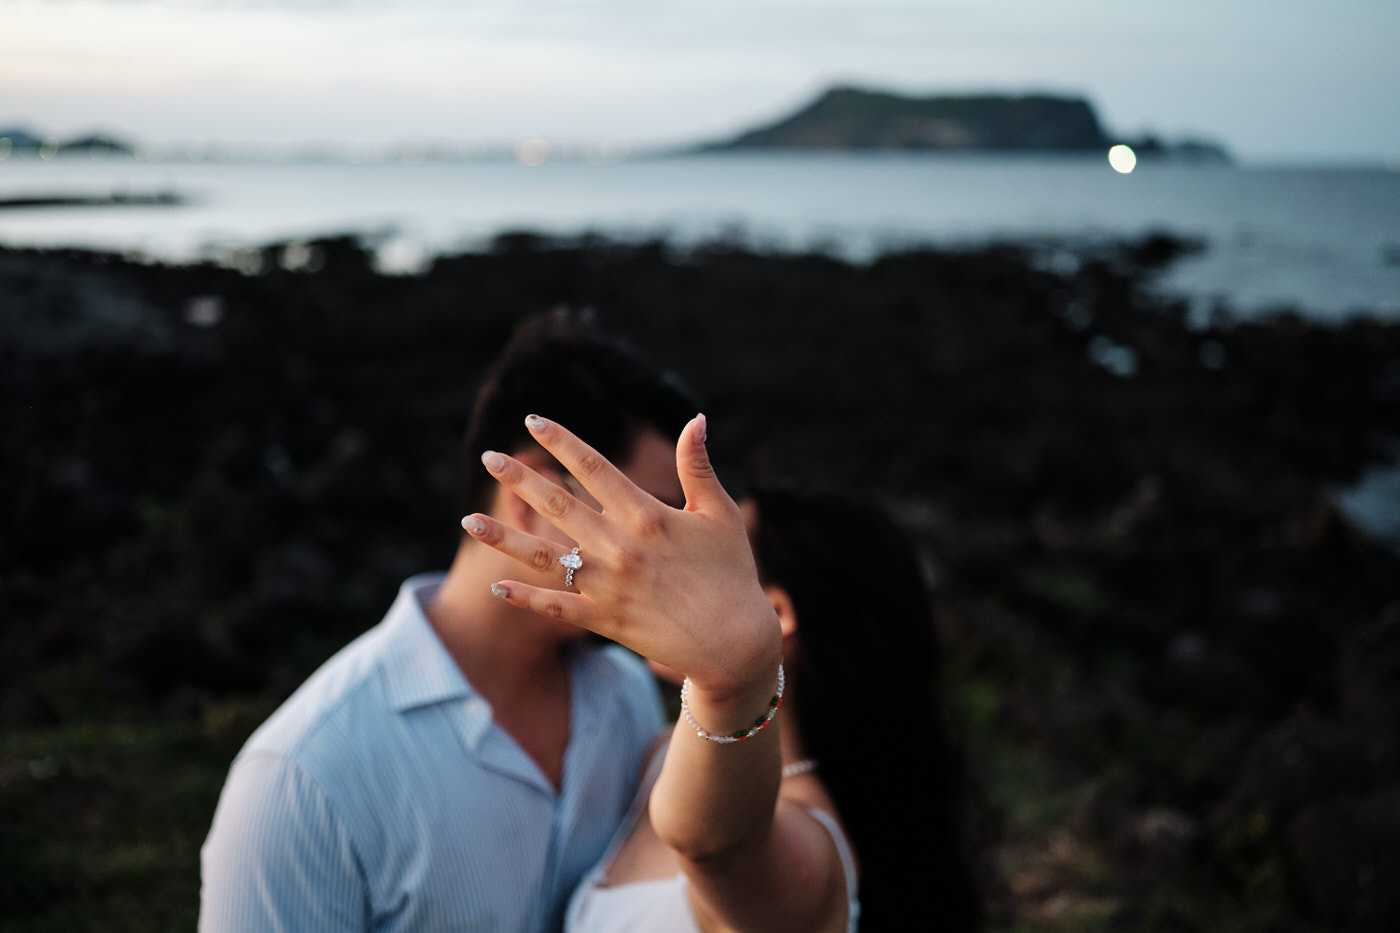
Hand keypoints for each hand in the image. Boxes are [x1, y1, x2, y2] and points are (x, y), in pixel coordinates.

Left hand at [463, 414, 781, 695]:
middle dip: (519, 479)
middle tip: (489, 457)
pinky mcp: (604, 620)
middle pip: (557, 504)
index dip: (561, 441)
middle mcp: (620, 547)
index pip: (593, 468)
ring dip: (504, 537)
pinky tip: (497, 586)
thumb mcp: (719, 514)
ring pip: (544, 556)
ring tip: (469, 520)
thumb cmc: (732, 574)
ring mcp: (608, 586)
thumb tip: (695, 419)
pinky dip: (526, 598)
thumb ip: (698, 467)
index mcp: (647, 514)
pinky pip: (555, 608)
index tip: (533, 420)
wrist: (737, 643)